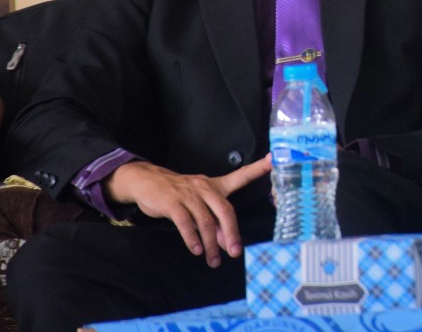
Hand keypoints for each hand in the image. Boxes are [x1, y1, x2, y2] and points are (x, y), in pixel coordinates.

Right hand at [103, 156, 271, 266]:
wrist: (148, 182)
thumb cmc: (179, 195)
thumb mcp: (200, 203)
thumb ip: (215, 221)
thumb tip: (227, 243)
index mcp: (216, 185)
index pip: (241, 175)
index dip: (258, 169)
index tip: (274, 160)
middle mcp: (205, 187)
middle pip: (225, 210)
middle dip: (232, 233)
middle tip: (235, 252)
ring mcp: (189, 194)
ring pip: (205, 221)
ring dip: (211, 244)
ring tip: (213, 260)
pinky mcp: (172, 203)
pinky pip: (185, 223)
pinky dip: (192, 238)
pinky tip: (196, 250)